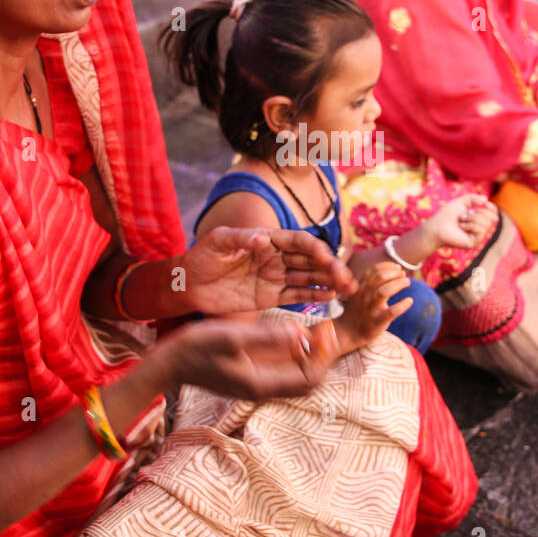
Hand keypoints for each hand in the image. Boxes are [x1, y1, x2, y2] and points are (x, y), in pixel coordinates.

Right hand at [158, 319, 325, 400]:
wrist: (166, 364)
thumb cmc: (195, 349)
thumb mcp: (232, 337)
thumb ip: (267, 336)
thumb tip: (301, 334)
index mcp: (261, 384)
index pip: (309, 379)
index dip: (324, 357)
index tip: (326, 331)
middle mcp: (262, 388)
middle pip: (306, 380)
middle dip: (320, 356)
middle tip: (325, 329)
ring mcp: (255, 384)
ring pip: (295, 374)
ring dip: (308, 354)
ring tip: (314, 328)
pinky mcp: (248, 375)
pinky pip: (280, 368)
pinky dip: (292, 353)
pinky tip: (292, 332)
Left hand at [184, 227, 357, 314]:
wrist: (188, 284)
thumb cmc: (202, 257)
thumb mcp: (218, 243)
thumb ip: (240, 239)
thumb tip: (264, 239)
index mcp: (268, 239)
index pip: (299, 242)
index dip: (315, 250)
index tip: (327, 260)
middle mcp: (277, 256)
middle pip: (311, 260)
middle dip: (332, 268)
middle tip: (348, 280)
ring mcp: (276, 276)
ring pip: (310, 277)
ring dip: (330, 282)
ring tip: (349, 289)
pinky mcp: (271, 296)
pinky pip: (297, 294)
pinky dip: (315, 295)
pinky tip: (332, 297)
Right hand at [335, 261, 412, 353]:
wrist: (348, 333)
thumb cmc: (359, 311)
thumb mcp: (360, 294)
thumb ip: (372, 282)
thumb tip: (395, 271)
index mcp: (360, 288)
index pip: (373, 270)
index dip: (387, 266)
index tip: (398, 268)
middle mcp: (364, 296)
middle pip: (379, 278)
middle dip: (394, 273)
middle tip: (403, 275)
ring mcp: (370, 309)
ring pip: (384, 292)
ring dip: (398, 284)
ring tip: (407, 282)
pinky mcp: (377, 322)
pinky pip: (391, 312)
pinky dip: (402, 305)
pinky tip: (409, 301)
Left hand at [424, 194, 498, 249]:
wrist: (437, 226)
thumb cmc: (447, 215)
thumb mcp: (461, 202)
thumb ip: (473, 198)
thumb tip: (486, 200)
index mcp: (479, 220)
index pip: (494, 214)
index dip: (492, 208)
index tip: (485, 203)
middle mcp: (480, 229)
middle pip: (493, 218)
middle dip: (479, 212)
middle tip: (465, 214)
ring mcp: (478, 237)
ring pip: (486, 223)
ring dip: (472, 218)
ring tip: (461, 220)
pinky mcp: (474, 243)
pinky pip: (481, 230)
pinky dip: (470, 225)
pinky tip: (462, 227)